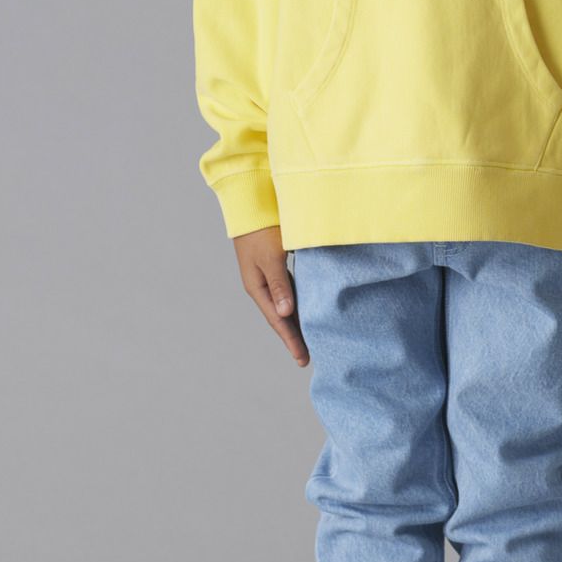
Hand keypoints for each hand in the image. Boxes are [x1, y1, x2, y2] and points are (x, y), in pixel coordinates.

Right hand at [232, 225, 309, 366]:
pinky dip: (298, 305)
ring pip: (285, 306)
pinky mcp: (275, 266)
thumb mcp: (271, 257)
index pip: (278, 320)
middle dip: (293, 337)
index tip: (303, 359)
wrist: (251, 201)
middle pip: (280, 317)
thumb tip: (286, 313)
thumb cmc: (262, 227)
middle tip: (307, 358)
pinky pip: (288, 292)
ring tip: (310, 339)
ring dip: (296, 322)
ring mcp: (267, 276)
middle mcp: (261, 285)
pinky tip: (307, 310)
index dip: (291, 340)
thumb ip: (280, 284)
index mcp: (257, 287)